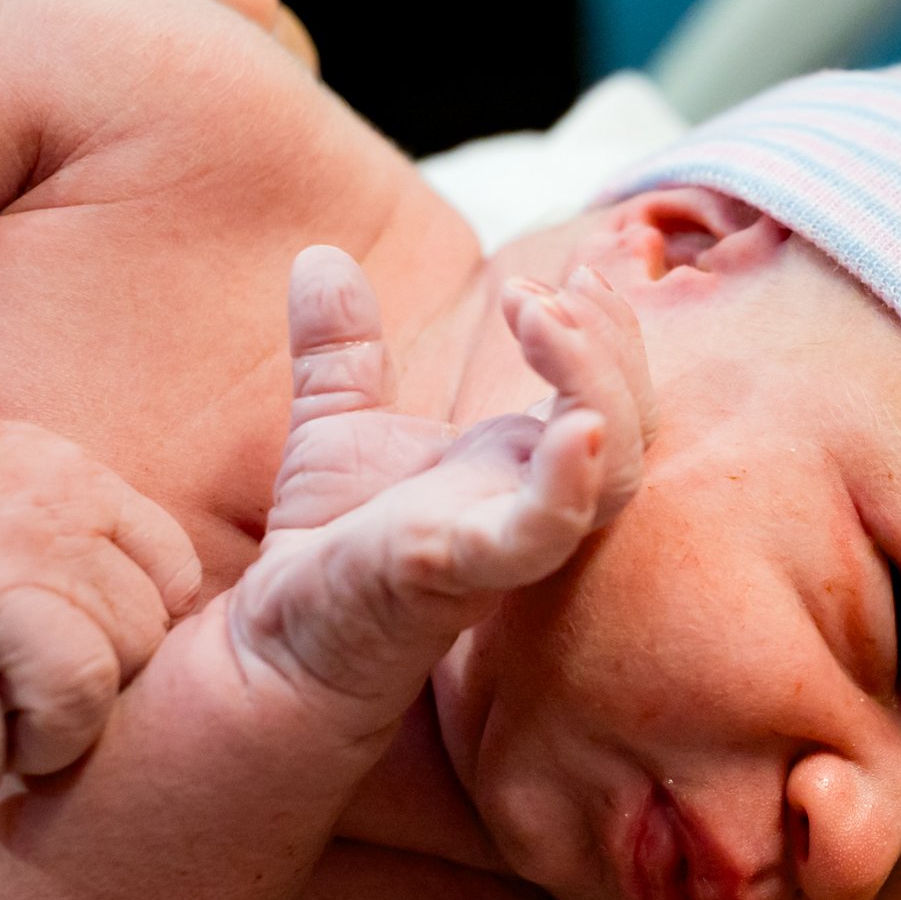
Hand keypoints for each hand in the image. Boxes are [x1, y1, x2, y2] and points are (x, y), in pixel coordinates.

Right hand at [0, 399, 202, 814]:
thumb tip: (157, 623)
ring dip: (49, 745)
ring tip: (8, 749)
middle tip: (42, 717)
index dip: (140, 637)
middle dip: (100, 702)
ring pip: (78, 691)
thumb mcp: (40, 475)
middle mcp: (48, 536)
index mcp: (86, 494)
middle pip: (138, 649)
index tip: (96, 659)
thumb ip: (102, 537)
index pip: (174, 583)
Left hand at [228, 249, 655, 714]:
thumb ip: (341, 348)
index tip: (560, 276)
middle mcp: (529, 502)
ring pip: (613, 474)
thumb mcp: (337, 426)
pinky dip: (569, 483)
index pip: (611, 392)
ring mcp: (504, 541)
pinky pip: (542, 533)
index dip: (605, 329)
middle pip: (632, 423)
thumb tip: (319, 258)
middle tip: (541, 292)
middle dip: (609, 343)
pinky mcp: (459, 573)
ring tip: (540, 317)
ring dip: (593, 382)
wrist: (268, 642)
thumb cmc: (324, 548)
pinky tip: (578, 428)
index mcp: (517, 465)